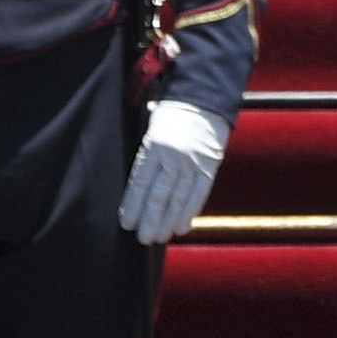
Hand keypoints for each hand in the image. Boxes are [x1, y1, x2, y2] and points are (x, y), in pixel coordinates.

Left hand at [119, 99, 227, 244]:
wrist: (203, 99)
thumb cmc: (171, 115)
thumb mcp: (150, 128)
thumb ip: (146, 156)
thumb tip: (138, 188)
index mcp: (154, 145)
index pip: (141, 182)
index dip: (133, 205)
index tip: (127, 223)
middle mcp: (174, 156)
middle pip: (160, 195)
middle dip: (150, 220)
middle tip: (143, 238)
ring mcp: (193, 163)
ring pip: (179, 199)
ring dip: (168, 222)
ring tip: (159, 237)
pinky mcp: (209, 167)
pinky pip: (199, 194)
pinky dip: (190, 213)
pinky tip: (182, 228)